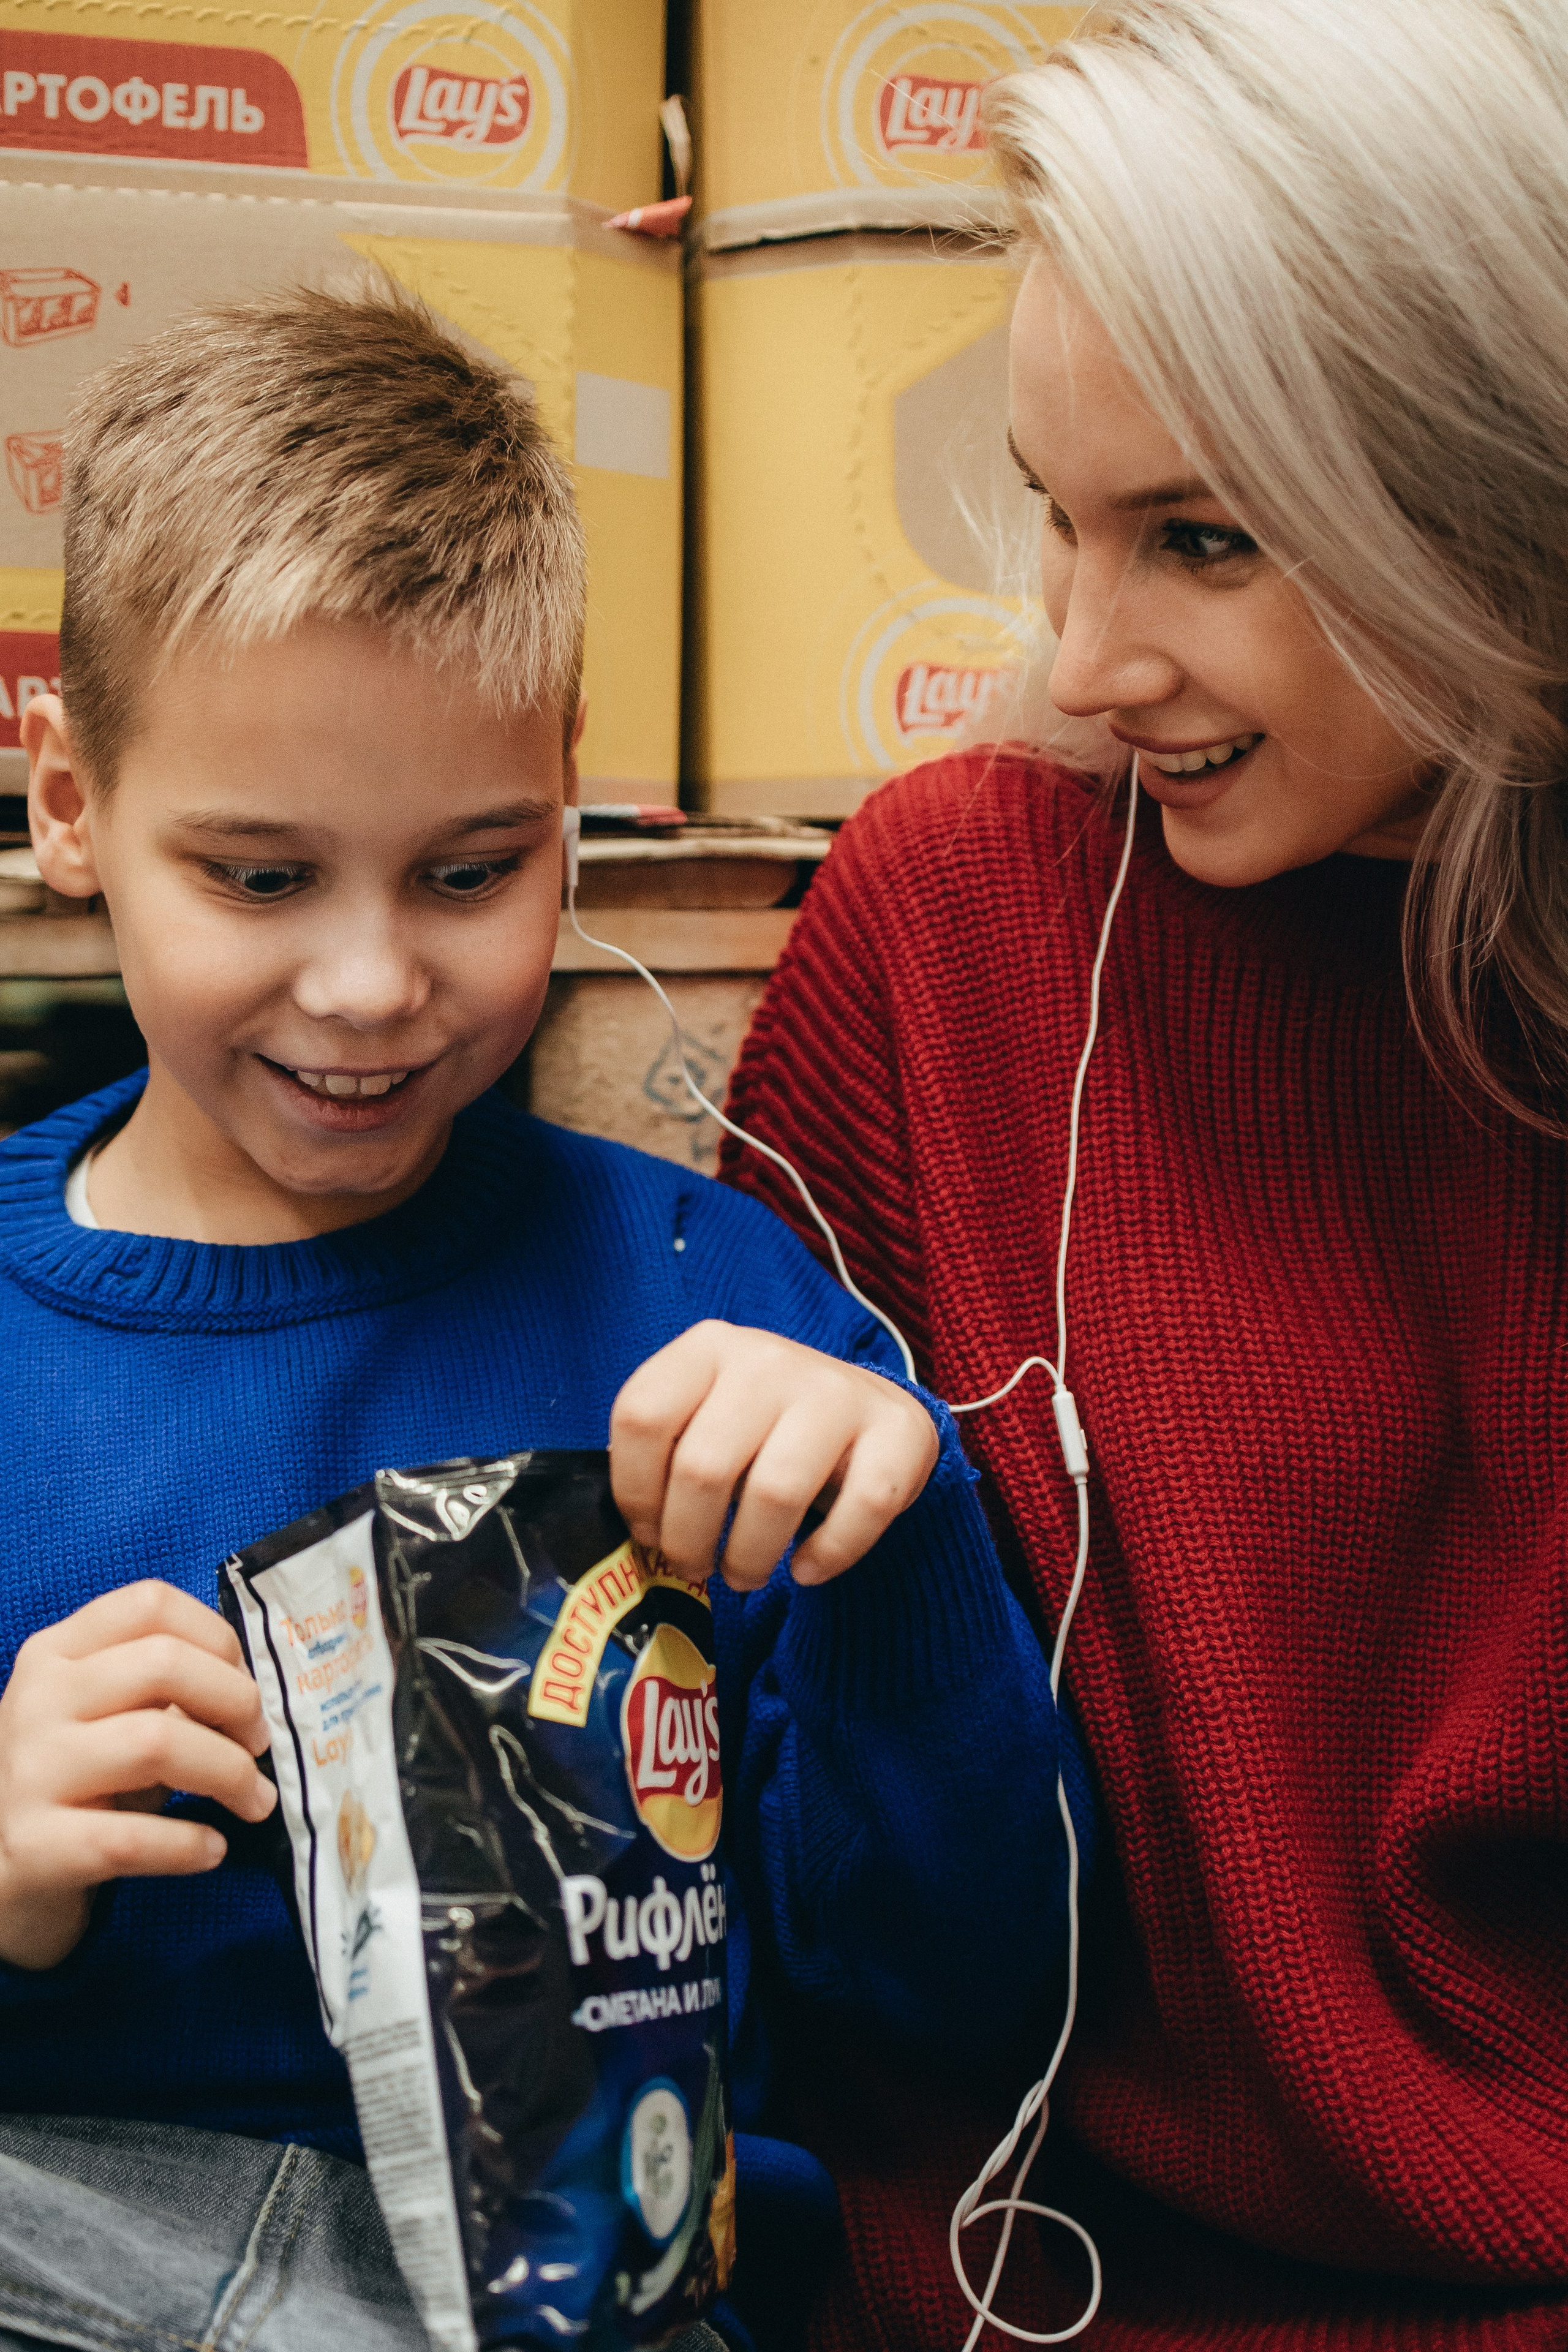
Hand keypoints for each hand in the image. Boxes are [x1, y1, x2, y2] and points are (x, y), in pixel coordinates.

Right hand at [0, 1580, 276, 1971]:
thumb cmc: (72, 1783)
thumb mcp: (105, 1718)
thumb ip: (162, 1692)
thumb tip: (251, 1697)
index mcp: (57, 1653)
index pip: (150, 1604)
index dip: (219, 1637)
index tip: (247, 1683)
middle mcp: (38, 1698)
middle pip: (164, 1663)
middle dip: (237, 1702)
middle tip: (259, 1744)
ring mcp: (30, 1770)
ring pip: (156, 1742)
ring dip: (229, 1773)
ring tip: (254, 1800)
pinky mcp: (32, 1845)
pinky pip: (130, 1838)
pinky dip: (187, 1844)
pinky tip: (211, 1849)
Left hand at [611, 1320, 938, 1590]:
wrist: (871, 1411)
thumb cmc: (768, 1429)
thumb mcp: (709, 1416)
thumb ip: (670, 1455)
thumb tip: (640, 1537)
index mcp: (709, 1347)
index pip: (642, 1416)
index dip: (635, 1491)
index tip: (649, 1532)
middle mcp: (769, 1358)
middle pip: (703, 1467)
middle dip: (688, 1541)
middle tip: (697, 1568)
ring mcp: (837, 1391)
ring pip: (775, 1493)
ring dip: (749, 1557)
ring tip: (744, 1574)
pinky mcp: (898, 1432)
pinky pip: (858, 1510)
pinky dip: (827, 1555)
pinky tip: (808, 1568)